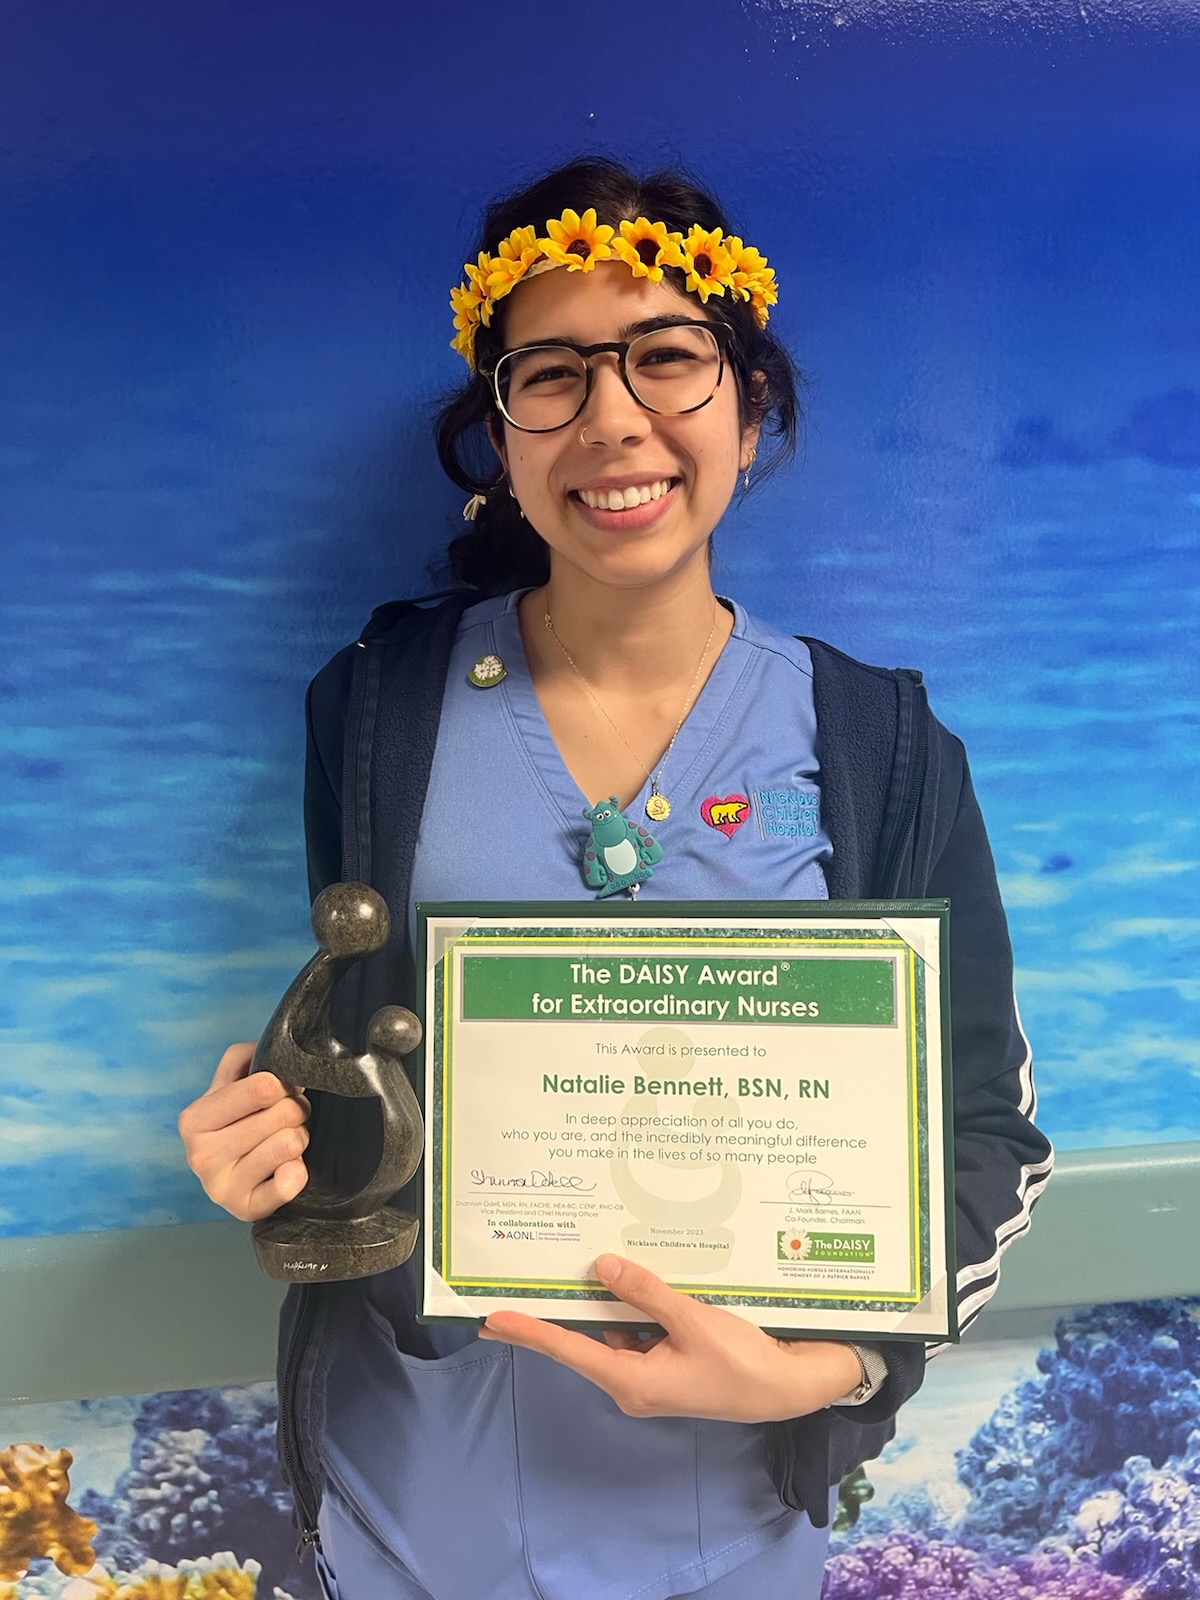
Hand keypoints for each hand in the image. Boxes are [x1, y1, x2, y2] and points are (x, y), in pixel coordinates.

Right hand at [177, 1042, 310, 1220]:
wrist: (234, 1178)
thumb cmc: (238, 1123)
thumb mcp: (231, 1086)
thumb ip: (243, 1058)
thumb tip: (266, 1043)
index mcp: (194, 1118)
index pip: (263, 1086)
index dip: (283, 1085)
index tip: (279, 1092)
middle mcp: (200, 1155)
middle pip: (283, 1113)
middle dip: (294, 1111)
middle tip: (285, 1120)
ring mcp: (220, 1188)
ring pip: (290, 1143)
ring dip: (298, 1139)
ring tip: (284, 1142)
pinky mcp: (244, 1210)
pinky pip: (290, 1183)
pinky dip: (298, 1172)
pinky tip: (287, 1169)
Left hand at [477, 1254, 861, 1422]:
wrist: (789, 1387)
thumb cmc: (742, 1362)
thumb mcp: (693, 1321)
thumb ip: (646, 1294)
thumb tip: (602, 1267)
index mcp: (632, 1380)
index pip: (569, 1349)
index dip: (529, 1332)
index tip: (491, 1320)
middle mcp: (633, 1381)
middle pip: (587, 1337)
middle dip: (562, 1307)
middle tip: (526, 1277)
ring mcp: (650, 1374)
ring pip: (615, 1329)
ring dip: (607, 1300)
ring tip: (591, 1259)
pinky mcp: (668, 1363)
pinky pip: (640, 1329)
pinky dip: (636, 1304)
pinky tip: (638, 1275)